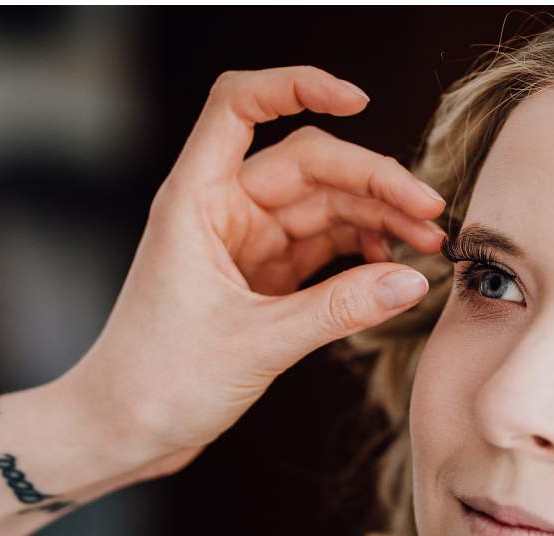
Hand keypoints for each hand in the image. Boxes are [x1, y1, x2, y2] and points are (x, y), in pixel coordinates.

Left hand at [60, 66, 446, 472]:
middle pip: (308, 163)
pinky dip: (360, 251)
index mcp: (197, 201)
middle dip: (373, 180)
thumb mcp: (256, 344)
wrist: (123, 430)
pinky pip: (322, 246)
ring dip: (377, 217)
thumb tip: (412, 280)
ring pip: (323, 206)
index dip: (297, 87)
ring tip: (427, 242)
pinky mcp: (263, 278)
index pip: (240, 106)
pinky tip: (392, 266)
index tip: (359, 98)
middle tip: (430, 213)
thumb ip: (339, 310)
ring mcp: (245, 243)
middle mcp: (222, 210)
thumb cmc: (159, 382)